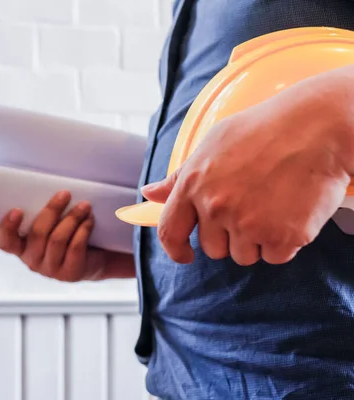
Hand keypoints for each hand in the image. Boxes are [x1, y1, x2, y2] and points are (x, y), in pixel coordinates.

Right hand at [0, 190, 134, 281]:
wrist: (95, 258)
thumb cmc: (68, 234)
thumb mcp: (52, 223)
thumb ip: (44, 212)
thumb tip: (51, 188)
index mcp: (21, 247)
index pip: (5, 242)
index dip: (8, 227)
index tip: (18, 209)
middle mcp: (32, 261)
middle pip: (38, 234)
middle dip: (52, 210)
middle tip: (65, 194)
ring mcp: (50, 270)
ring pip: (57, 239)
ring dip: (72, 218)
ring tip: (85, 205)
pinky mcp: (70, 273)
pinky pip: (74, 248)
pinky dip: (83, 230)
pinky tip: (89, 220)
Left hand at [142, 71, 353, 265]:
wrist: (317, 127)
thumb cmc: (263, 130)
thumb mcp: (211, 145)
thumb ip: (179, 177)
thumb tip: (150, 194)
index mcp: (193, 185)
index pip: (169, 231)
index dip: (175, 249)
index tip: (184, 255)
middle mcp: (216, 208)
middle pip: (213, 248)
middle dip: (229, 235)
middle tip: (251, 206)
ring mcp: (249, 224)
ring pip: (244, 256)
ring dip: (257, 240)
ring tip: (273, 205)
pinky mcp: (282, 237)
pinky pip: (275, 257)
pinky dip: (284, 243)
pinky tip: (291, 213)